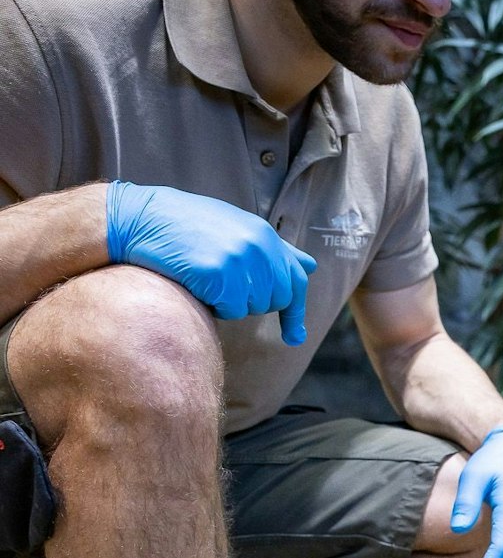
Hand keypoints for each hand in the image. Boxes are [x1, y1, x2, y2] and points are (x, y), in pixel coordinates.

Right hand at [105, 182, 317, 344]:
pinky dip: (213, 306)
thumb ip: (275, 250)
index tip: (295, 337)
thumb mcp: (235, 228)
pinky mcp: (219, 276)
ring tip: (205, 275)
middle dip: (253, 303)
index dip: (295, 313)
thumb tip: (310, 267)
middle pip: (275, 300)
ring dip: (229, 302)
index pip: (295, 281)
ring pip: (250, 308)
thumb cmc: (185, 227)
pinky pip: (228, 311)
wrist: (137, 220)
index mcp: (265, 235)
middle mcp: (258, 247)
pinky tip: (195, 283)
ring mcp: (240, 261)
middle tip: (223, 286)